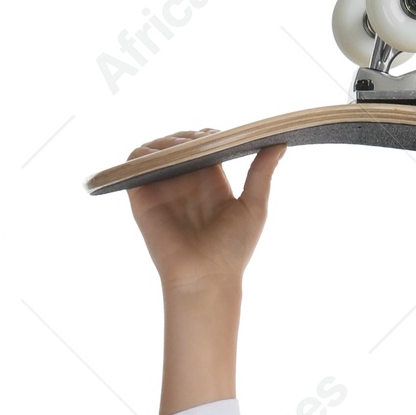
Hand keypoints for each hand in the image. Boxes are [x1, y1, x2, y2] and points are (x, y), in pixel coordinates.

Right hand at [124, 134, 285, 292]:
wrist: (206, 278)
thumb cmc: (232, 251)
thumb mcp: (254, 207)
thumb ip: (262, 173)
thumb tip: (280, 142)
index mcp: (209, 181)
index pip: (203, 145)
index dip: (208, 135)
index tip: (218, 136)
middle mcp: (184, 181)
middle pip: (180, 142)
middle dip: (189, 136)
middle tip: (201, 141)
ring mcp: (162, 187)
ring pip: (158, 148)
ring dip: (168, 141)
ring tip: (184, 149)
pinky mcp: (141, 195)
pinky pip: (135, 163)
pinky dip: (144, 153)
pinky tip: (162, 157)